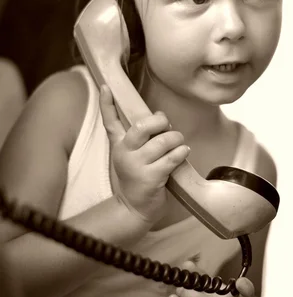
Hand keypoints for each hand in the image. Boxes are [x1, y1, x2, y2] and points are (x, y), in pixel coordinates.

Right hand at [99, 86, 189, 223]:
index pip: (110, 121)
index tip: (105, 87)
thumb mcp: (133, 156)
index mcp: (119, 145)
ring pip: (163, 141)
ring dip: (177, 140)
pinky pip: (172, 157)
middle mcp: (125, 153)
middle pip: (142, 126)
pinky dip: (182, 153)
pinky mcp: (151, 178)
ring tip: (178, 145)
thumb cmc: (139, 178)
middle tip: (168, 128)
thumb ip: (142, 137)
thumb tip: (159, 115)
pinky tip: (182, 154)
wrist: (134, 209)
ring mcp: (137, 166)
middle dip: (161, 122)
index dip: (106, 103)